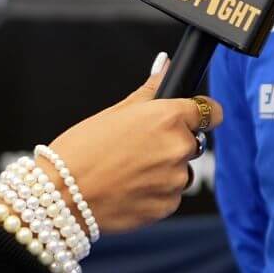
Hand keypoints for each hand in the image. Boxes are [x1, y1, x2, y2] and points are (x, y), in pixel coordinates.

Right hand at [43, 57, 219, 235]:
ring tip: (128, 171)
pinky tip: (127, 188)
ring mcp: (174, 180)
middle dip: (172, 143)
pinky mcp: (166, 206)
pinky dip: (154, 193)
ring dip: (164, 170)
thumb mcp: (115, 112)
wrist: (62, 197)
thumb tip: (165, 65)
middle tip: (139, 148)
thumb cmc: (81, 150)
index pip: (210, 112)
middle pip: (192, 142)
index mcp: (167, 117)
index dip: (201, 113)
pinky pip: (169, 195)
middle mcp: (177, 148)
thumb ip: (150, 90)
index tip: (192, 117)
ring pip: (180, 171)